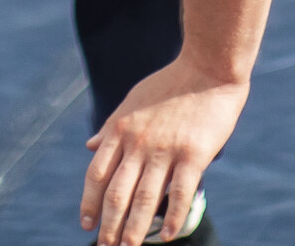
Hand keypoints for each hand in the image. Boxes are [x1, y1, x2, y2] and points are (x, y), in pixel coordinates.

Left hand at [84, 59, 247, 245]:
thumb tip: (89, 146)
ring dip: (134, 229)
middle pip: (117, 193)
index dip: (89, 202)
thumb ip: (111, 126)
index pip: (97, 174)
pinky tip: (168, 235)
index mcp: (121, 129)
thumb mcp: (133, 100)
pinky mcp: (193, 154)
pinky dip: (173, 218)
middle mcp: (138, 142)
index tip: (86, 224)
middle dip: (108, 225)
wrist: (208, 66)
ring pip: (144, 199)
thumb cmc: (171, 83)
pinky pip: (180, 193)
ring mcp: (165, 149)